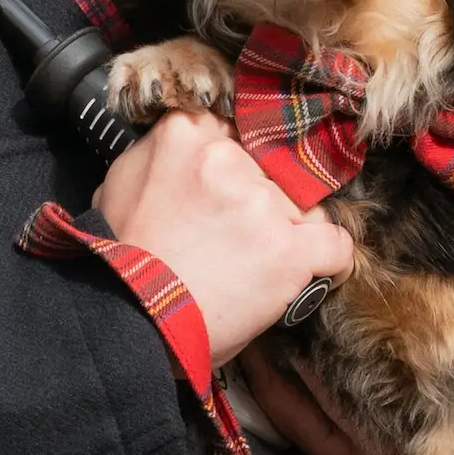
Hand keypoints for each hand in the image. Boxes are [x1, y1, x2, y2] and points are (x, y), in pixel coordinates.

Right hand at [97, 111, 353, 354]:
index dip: (239, 165)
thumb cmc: (121, 260)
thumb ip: (157, 152)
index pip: (237, 132)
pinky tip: (317, 271)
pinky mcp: (287, 249)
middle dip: (262, 201)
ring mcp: (261, 203)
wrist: (128, 322)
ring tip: (263, 262)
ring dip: (290, 231)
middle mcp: (227, 159)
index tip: (237, 188)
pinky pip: (335, 245)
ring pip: (304, 206)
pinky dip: (331, 262)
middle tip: (240, 236)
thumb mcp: (118, 182)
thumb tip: (181, 145)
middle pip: (272, 169)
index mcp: (185, 134)